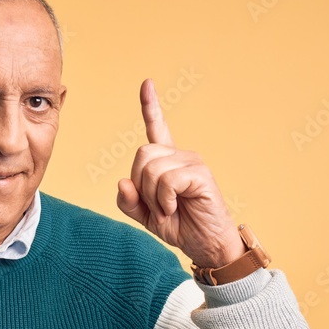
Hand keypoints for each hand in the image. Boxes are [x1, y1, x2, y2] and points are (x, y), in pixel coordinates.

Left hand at [117, 79, 243, 267]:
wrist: (205, 245)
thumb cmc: (180, 226)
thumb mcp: (145, 216)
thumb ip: (129, 201)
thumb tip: (123, 182)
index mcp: (167, 162)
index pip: (157, 128)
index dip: (151, 106)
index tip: (146, 83)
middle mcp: (180, 156)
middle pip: (142, 154)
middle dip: (141, 186)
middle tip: (157, 206)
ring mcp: (192, 162)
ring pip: (151, 169)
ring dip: (153, 197)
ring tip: (168, 209)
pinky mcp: (200, 174)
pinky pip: (167, 180)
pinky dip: (164, 200)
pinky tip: (174, 208)